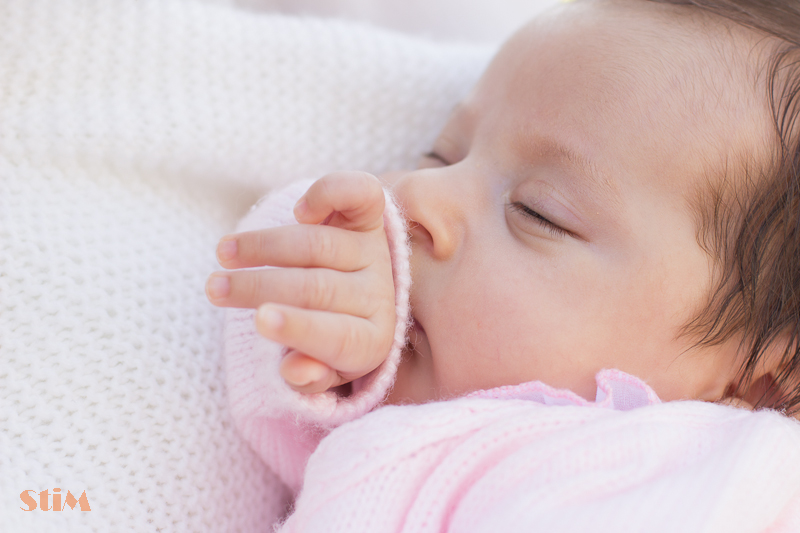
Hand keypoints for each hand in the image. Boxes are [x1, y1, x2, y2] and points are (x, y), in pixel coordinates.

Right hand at [206, 172, 396, 393]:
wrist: (345, 292)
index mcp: (370, 343)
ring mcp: (374, 253)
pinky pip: (362, 196)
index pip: (338, 337)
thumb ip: (307, 376)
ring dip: (266, 245)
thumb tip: (295, 371)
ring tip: (223, 253)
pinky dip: (331, 196)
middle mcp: (379, 297)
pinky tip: (300, 209)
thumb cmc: (320, 337)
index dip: (299, 328)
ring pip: (319, 245)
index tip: (259, 319)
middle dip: (260, 286)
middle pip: (318, 289)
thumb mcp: (317, 368)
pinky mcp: (368, 218)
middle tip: (214, 288)